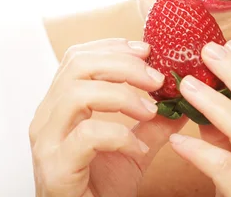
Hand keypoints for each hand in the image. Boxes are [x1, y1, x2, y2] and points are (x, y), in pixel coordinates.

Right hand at [29, 38, 187, 196]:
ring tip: (151, 111)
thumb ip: (154, 123)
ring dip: (123, 95)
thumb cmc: (100, 190)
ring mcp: (47, 142)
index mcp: (61, 106)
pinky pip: (86, 135)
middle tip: (157, 79)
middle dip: (123, 64)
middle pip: (77, 65)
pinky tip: (138, 150)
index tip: (148, 51)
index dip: (113, 47)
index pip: (78, 57)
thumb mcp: (134, 148)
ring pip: (77, 93)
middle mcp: (47, 118)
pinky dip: (120, 136)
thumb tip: (183, 99)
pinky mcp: (55, 168)